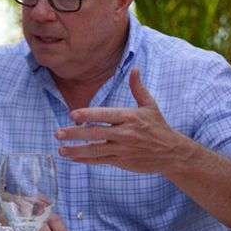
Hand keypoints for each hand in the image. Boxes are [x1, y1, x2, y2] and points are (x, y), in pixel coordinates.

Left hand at [56, 69, 188, 172]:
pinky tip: (72, 158)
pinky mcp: (122, 161)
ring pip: (95, 150)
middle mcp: (125, 133)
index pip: (105, 115)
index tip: (72, 114)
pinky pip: (100, 160)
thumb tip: (135, 68)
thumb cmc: (159, 127)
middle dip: (75, 133)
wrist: (173, 153)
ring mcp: (123, 149)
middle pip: (96, 133)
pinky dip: (85, 160)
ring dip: (76, 150)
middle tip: (58, 133)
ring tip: (61, 149)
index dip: (88, 114)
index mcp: (130, 117)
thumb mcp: (150, 106)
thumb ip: (138, 88)